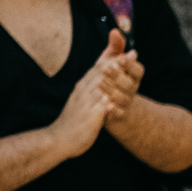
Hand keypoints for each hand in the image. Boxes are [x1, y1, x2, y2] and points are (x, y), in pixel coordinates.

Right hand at [50, 30, 121, 157]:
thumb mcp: (83, 101)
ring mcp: (85, 104)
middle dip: (117, 63)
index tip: (127, 51)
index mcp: (82, 87)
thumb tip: (103, 79)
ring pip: (101, 88)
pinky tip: (119, 104)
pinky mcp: (88, 119)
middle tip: (133, 54)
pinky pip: (100, 110)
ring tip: (128, 70)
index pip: (98, 69)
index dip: (113, 59)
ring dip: (116, 78)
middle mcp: (83, 92)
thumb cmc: (74, 120)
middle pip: (101, 74)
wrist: (58, 139)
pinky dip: (109, 106)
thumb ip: (93, 89)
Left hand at [97, 36, 144, 122]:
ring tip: (100, 83)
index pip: (138, 70)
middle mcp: (132, 89)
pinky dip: (115, 111)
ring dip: (112, 91)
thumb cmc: (115, 80)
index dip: (130, 65)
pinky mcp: (119, 114)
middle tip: (105, 68)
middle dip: (118, 76)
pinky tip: (108, 107)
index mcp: (133, 76)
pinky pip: (120, 113)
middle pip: (130, 83)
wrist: (118, 108)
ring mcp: (126, 102)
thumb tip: (115, 31)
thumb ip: (116, 47)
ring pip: (124, 97)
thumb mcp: (114, 62)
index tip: (121, 58)